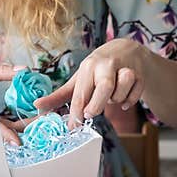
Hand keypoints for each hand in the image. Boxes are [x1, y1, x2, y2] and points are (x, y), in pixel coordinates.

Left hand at [33, 39, 148, 127]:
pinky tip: (124, 98)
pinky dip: (129, 101)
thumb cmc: (98, 69)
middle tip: (90, 113)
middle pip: (104, 88)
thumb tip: (36, 106)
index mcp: (88, 67)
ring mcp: (125, 68)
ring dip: (115, 101)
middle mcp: (106, 65)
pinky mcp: (140, 75)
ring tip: (110, 96)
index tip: (74, 125)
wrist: (127, 50)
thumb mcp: (78, 80)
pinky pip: (135, 96)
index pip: (81, 93)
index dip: (77, 112)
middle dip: (97, 105)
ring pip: (121, 93)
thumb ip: (59, 96)